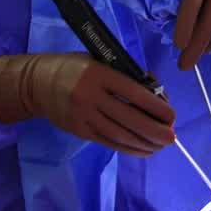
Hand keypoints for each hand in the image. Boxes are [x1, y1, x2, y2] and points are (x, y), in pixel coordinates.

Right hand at [0, 52, 174, 156]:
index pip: (134, 92)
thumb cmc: (76, 67)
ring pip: (120, 134)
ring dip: (144, 142)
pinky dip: (128, 148)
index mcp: (100, 74)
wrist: (37, 83)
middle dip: (154, 130)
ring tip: (161, 145)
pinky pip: (108, 142)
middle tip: (172, 137)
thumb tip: (155, 93)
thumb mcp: (100, 61)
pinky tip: (143, 150)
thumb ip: (125, 75)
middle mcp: (92, 96)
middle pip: (129, 117)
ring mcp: (84, 116)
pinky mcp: (79, 131)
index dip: (155, 106)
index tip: (171, 115)